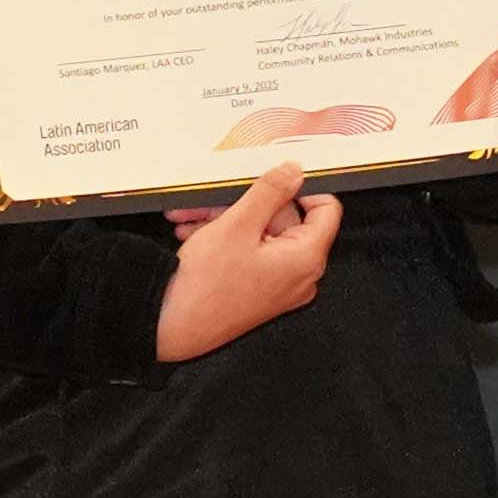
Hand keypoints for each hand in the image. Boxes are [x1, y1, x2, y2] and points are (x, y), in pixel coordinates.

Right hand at [157, 162, 339, 361]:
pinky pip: (250, 252)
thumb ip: (270, 192)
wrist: (171, 327)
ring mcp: (279, 285)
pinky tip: (194, 231)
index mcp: (306, 258)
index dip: (302, 187)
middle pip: (285, 220)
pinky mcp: (259, 290)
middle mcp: (300, 275)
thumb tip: (294, 171)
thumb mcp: (238, 224)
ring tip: (191, 215)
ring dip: (226, 217)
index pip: (326, 209)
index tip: (276, 175)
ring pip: (261, 234)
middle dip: (246, 203)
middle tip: (213, 196)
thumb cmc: (205, 286)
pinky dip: (225, 237)